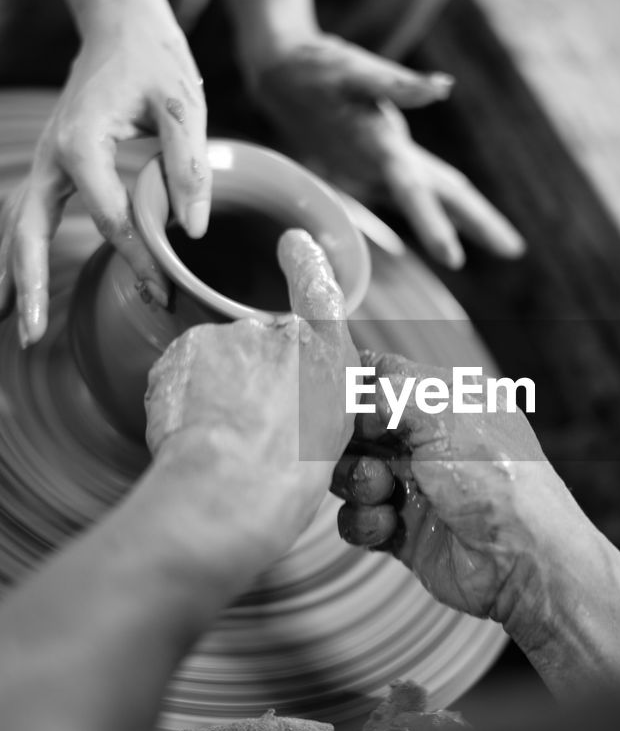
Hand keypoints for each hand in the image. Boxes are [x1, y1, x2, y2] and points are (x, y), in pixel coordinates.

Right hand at [0, 0, 212, 346]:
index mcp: (82, 143)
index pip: (111, 220)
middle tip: (32, 336)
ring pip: (17, 227)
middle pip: (29, 231)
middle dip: (30, 284)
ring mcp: (46, 162)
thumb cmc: (155, 59)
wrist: (119, 20)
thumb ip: (189, 165)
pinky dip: (16, 252)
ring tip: (13, 326)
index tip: (164, 293)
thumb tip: (191, 230)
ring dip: (12, 276)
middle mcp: (53, 156)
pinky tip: (13, 289)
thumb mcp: (183, 104)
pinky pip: (27, 216)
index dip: (138, 260)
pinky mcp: (52, 165)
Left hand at [146, 229, 357, 554]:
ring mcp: (226, 337)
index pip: (317, 287)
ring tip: (221, 441)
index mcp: (324, 354)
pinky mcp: (181, 352)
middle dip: (250, 375)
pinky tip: (193, 435)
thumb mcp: (328, 439)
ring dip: (214, 389)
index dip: (305, 262)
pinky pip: (180, 374)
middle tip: (250, 429)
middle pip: (256, 344)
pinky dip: (182, 399)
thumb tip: (291, 394)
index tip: (294, 243)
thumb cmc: (287, 479)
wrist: (232, 488)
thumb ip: (313, 397)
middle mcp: (276, 332)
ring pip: (215, 360)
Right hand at [247, 34, 525, 269]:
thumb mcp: (357, 69)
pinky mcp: (373, 165)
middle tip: (515, 251)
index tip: (454, 260)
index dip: (434, 226)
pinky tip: (457, 213)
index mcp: (378, 150)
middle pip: (437, 200)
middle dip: (477, 225)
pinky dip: (439, 203)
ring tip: (502, 241)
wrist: (278, 77)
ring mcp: (375, 172)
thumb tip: (443, 86)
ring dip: (464, 219)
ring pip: (429, 197)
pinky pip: (415, 189)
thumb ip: (399, 84)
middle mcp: (377, 170)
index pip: (414, 193)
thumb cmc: (318, 69)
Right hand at [332, 351, 575, 631]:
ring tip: (382, 491)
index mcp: (447, 402)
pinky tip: (388, 525)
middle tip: (366, 451)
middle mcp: (429, 441)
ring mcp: (414, 486)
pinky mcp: (402, 530)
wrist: (522, 564)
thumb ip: (393, 391)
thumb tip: (357, 388)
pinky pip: (358, 519)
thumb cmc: (498, 482)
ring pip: (351, 473)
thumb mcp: (446, 417)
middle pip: (356, 427)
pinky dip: (365, 522)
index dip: (355, 386)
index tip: (340, 400)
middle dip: (349, 441)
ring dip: (356, 482)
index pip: (385, 377)